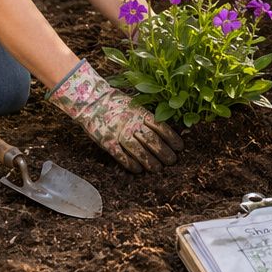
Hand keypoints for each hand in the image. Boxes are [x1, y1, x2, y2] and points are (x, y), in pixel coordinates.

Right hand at [47, 60, 182, 172]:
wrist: (92, 101)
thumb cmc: (116, 103)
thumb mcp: (135, 104)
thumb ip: (147, 116)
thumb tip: (163, 128)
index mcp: (140, 112)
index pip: (160, 127)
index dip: (171, 138)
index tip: (179, 147)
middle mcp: (132, 123)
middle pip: (152, 140)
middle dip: (164, 152)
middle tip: (172, 161)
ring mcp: (119, 133)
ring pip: (138, 150)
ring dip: (150, 161)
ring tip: (158, 169)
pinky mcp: (108, 142)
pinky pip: (121, 156)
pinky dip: (130, 164)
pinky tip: (138, 170)